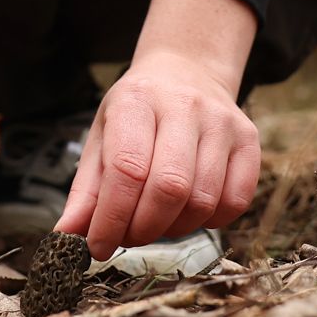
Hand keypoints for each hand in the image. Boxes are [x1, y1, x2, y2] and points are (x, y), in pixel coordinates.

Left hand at [55, 0, 261, 260]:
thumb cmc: (137, 112)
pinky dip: (211, 222)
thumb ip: (86, 190)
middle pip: (170, 188)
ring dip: (175, 229)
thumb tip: (67, 237)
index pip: (127, 170)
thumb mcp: (101, 137)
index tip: (98, 245)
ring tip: (156, 222)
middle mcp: (184, 106)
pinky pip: (236, 201)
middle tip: (128, 236)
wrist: (186, 71)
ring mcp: (222, 121)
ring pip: (204, 200)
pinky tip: (189, 212)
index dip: (112, 218)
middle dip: (144, 228)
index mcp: (137, 101)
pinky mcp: (248, 139)